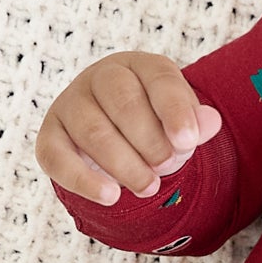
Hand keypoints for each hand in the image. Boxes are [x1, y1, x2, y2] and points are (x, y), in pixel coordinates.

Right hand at [35, 52, 221, 204]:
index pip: (159, 80)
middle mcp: (100, 77)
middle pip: (123, 103)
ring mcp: (70, 104)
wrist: (117, 138)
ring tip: (149, 188)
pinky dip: (83, 180)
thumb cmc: (155, 124)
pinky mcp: (50, 136)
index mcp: (139, 66)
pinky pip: (58, 157)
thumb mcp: (180, 121)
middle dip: (150, 141)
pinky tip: (110, 196)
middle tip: (167, 166)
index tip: (187, 142)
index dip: (174, 110)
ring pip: (93, 131)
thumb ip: (195, 123)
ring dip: (124, 164)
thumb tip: (211, 122)